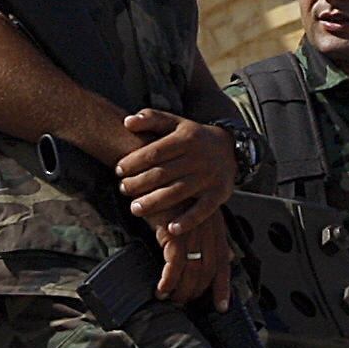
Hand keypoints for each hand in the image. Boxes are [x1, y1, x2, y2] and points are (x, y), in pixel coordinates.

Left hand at [113, 109, 237, 228]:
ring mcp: (209, 177)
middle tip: (122, 189)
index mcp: (186, 138)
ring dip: (154, 203)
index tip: (118, 169)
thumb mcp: (176, 122)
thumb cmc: (194, 137)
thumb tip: (126, 122)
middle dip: (139, 183)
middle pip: (163, 173)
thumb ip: (151, 118)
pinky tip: (171, 228)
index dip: (134, 162)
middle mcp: (198, 157)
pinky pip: (202, 210)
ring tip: (135, 208)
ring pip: (177, 192)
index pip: (155, 152)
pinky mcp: (219, 194)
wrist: (230, 149)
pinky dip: (187, 220)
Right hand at [152, 202, 236, 308]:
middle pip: (208, 270)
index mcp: (215, 227)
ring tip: (171, 299)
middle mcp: (207, 229)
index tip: (221, 307)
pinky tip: (161, 289)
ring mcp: (192, 230)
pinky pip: (175, 265)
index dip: (224, 286)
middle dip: (197, 292)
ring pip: (192, 271)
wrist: (151, 176)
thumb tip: (228, 258)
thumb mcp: (194, 216)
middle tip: (184, 303)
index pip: (224, 262)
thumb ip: (210, 237)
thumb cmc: (170, 197)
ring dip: (181, 291)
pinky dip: (168, 281)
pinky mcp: (174, 232)